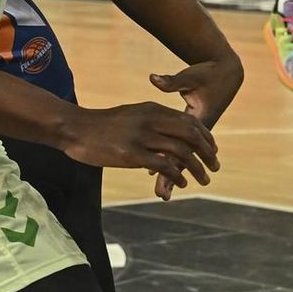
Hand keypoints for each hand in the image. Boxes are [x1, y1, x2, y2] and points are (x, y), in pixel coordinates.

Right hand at [58, 101, 219, 192]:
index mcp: (153, 109)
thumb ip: (151, 121)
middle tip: (215, 166)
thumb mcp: (132, 115)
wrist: (77, 127)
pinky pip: (163, 165)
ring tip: (203, 179)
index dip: (205, 136)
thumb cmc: (103, 124)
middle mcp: (152, 120)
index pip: (189, 121)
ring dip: (196, 168)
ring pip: (181, 152)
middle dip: (207, 152)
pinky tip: (181, 183)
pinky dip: (176, 175)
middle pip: (191, 135)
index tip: (213, 149)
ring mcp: (142, 137)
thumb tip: (167, 134)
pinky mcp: (132, 154)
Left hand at [146, 54, 244, 193]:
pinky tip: (160, 167)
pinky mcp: (193, 128)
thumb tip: (154, 79)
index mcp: (198, 120)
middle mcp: (198, 130)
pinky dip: (173, 158)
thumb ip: (171, 81)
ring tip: (163, 192)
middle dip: (173, 175)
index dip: (171, 164)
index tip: (160, 178)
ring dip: (173, 172)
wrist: (227, 73)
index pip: (182, 147)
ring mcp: (195, 130)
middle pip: (183, 157)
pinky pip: (182, 147)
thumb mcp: (190, 77)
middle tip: (162, 195)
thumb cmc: (208, 73)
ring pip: (183, 155)